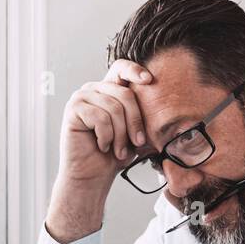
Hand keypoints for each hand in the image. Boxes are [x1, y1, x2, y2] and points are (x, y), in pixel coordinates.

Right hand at [46, 59, 153, 242]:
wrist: (93, 175)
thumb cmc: (114, 154)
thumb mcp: (137, 132)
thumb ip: (147, 116)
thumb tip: (172, 107)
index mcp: (109, 90)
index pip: (121, 68)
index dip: (135, 70)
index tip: (149, 80)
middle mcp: (94, 89)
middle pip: (125, 94)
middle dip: (135, 122)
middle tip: (137, 143)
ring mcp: (81, 97)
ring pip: (114, 108)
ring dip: (120, 134)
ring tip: (118, 150)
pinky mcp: (73, 109)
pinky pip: (99, 117)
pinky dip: (106, 136)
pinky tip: (102, 145)